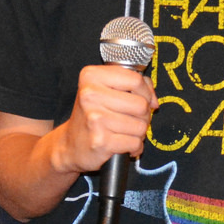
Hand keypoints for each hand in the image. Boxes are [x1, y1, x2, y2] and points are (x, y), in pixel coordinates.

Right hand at [50, 64, 156, 178]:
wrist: (70, 145)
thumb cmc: (92, 115)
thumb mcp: (106, 90)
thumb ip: (134, 85)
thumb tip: (153, 101)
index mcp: (91, 77)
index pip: (136, 79)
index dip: (146, 92)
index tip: (144, 100)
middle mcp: (90, 95)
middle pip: (141, 104)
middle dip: (143, 116)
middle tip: (131, 120)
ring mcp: (95, 118)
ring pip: (140, 126)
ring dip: (138, 133)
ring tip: (125, 133)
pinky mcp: (100, 141)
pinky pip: (135, 143)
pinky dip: (134, 147)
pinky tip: (123, 145)